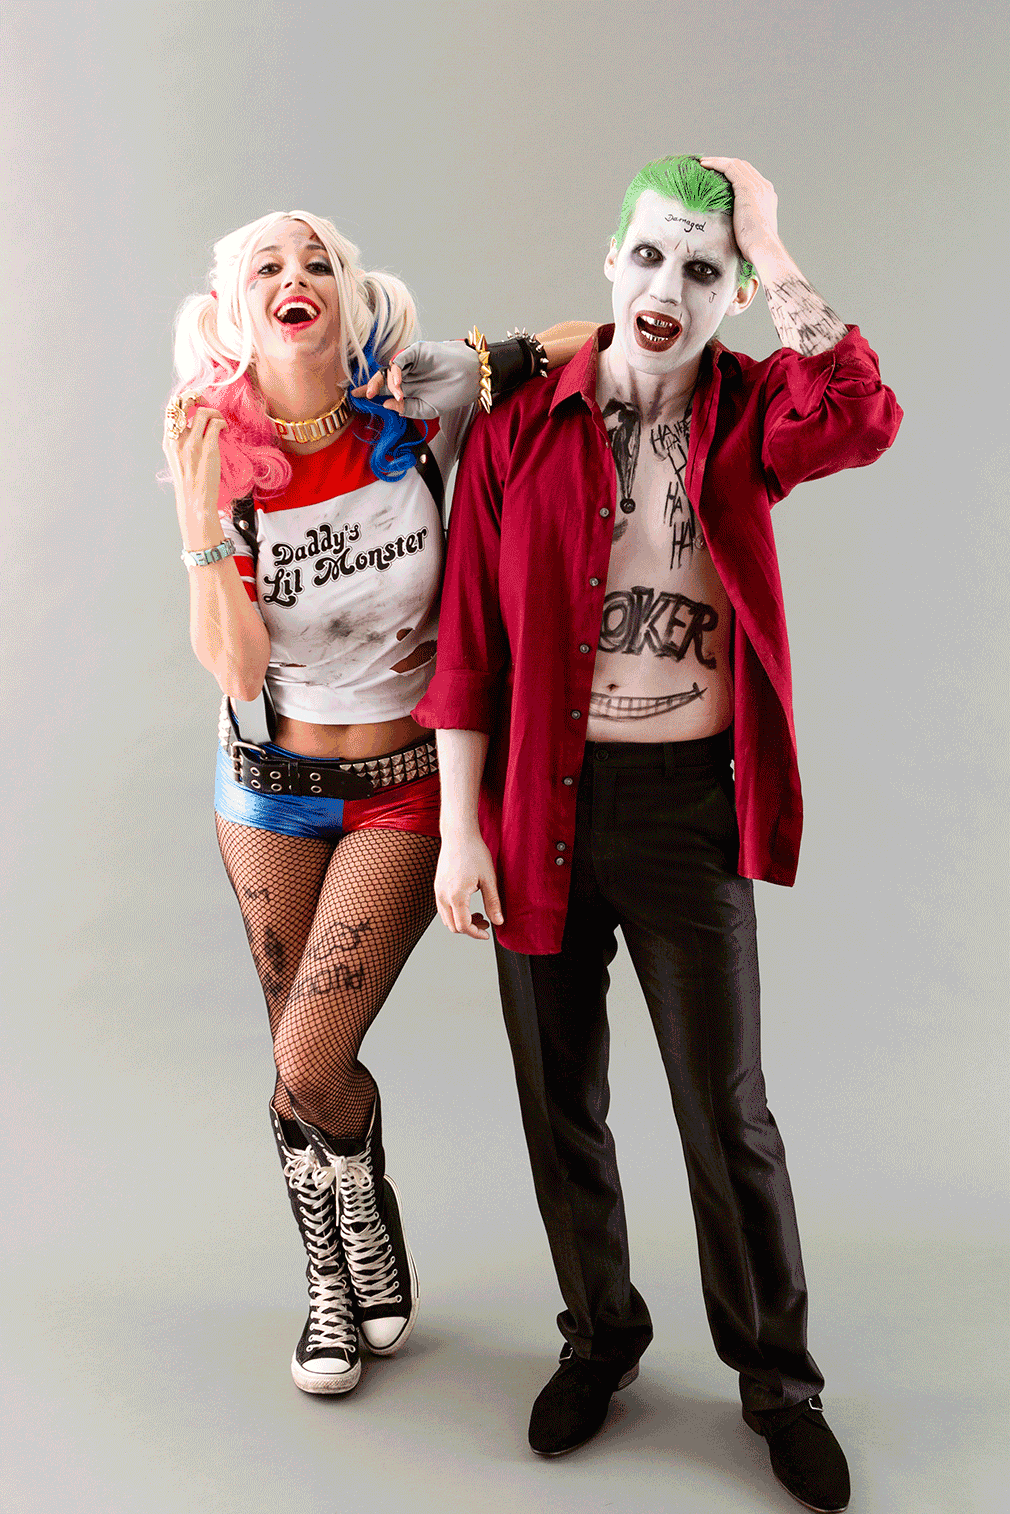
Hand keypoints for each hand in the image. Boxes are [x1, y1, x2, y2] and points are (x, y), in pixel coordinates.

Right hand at [162, 396, 226, 530]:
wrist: (195, 500)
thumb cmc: (190, 483)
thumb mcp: (178, 459)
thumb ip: (182, 443)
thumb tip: (194, 428)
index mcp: (169, 441)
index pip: (171, 410)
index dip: (183, 399)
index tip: (195, 400)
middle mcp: (178, 440)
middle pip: (182, 404)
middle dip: (196, 396)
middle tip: (206, 402)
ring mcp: (193, 444)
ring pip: (202, 412)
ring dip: (214, 411)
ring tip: (220, 421)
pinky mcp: (208, 449)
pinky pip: (215, 424)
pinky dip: (222, 422)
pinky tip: (225, 429)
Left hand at [353, 340, 479, 418]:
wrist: (471, 380)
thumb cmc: (452, 394)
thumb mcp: (425, 410)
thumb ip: (405, 409)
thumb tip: (386, 404)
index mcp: (409, 387)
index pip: (385, 388)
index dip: (371, 392)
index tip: (355, 398)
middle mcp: (408, 373)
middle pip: (383, 377)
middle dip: (372, 386)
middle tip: (366, 395)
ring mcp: (412, 361)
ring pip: (390, 368)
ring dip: (385, 381)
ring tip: (391, 393)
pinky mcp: (417, 351)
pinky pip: (400, 359)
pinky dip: (396, 371)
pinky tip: (398, 383)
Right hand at [434, 831, 503, 939]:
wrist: (459, 835)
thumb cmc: (474, 853)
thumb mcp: (489, 879)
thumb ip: (493, 903)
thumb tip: (498, 922)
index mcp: (456, 896)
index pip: (463, 927)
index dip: (476, 934)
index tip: (488, 934)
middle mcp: (443, 896)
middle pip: (453, 927)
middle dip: (470, 930)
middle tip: (486, 923)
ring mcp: (438, 892)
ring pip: (446, 919)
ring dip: (461, 922)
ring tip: (479, 914)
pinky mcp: (437, 887)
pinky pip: (443, 909)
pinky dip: (455, 914)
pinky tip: (467, 906)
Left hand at [699, 157, 781, 264]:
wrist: (763, 248)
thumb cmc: (754, 248)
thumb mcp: (749, 231)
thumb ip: (743, 223)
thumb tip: (730, 229)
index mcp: (766, 196)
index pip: (749, 177)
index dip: (733, 173)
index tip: (718, 175)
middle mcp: (764, 187)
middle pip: (743, 167)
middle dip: (725, 164)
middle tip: (708, 165)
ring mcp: (756, 186)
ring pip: (735, 164)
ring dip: (718, 161)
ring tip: (703, 163)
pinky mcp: (746, 188)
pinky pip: (729, 168)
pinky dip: (716, 164)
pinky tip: (704, 165)